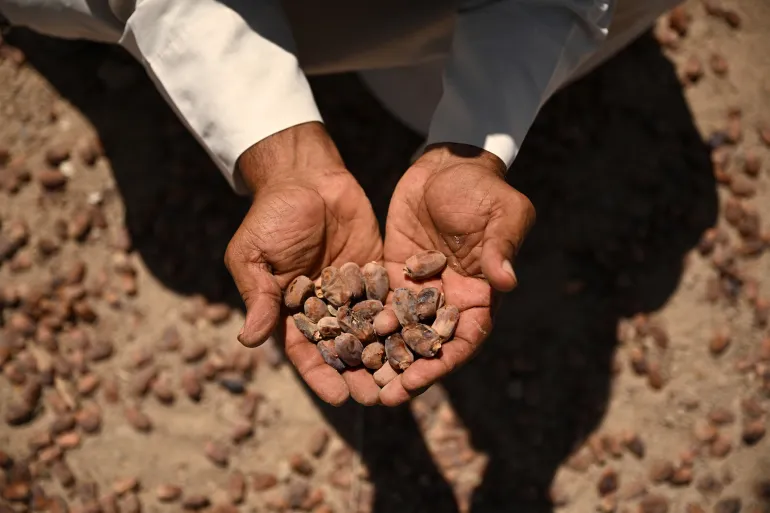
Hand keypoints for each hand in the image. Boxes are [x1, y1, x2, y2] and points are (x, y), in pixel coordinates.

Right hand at [225, 122, 381, 405]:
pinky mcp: (375, 272)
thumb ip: (260, 297)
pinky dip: (403, 319)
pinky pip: (389, 299)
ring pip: (370, 330)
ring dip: (385, 355)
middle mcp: (324, 307)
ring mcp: (351, 291)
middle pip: (343, 348)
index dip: (320, 375)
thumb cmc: (272, 216)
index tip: (339, 398)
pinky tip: (420, 338)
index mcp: (290, 310)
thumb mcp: (255, 256)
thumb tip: (248, 341)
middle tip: (379, 397)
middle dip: (360, 373)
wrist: (306, 176)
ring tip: (405, 378)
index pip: (306, 351)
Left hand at [381, 143, 535, 405]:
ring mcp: (419, 287)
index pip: (464, 339)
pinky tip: (340, 338)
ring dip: (381, 355)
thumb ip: (502, 248)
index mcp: (480, 294)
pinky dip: (363, 321)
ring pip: (399, 330)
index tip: (417, 382)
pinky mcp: (394, 272)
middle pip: (428, 344)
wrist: (448, 163)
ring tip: (356, 378)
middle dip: (406, 371)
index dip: (442, 363)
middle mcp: (448, 299)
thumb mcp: (501, 214)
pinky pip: (377, 301)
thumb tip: (507, 281)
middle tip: (381, 396)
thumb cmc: (483, 188)